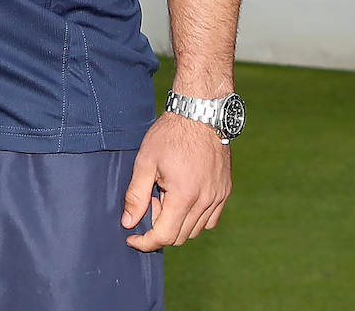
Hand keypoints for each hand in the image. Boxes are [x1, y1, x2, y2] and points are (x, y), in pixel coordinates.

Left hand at [121, 107, 231, 249]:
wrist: (201, 112)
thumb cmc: (171, 134)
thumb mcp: (146, 162)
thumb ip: (136, 195)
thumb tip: (129, 222)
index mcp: (184, 196)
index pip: (165, 236)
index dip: (145, 242)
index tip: (132, 238)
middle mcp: (205, 201)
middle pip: (180, 236)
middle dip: (160, 227)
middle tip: (151, 200)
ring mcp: (218, 196)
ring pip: (195, 230)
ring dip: (177, 223)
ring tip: (166, 195)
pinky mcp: (225, 191)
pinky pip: (210, 219)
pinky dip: (195, 218)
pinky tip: (183, 198)